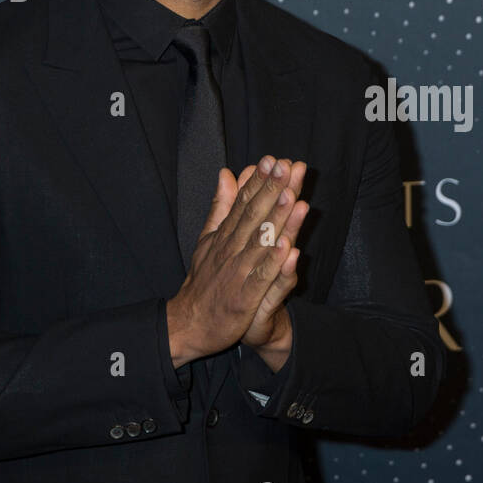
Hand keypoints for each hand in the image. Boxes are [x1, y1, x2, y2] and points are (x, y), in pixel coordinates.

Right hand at [165, 155, 308, 366]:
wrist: (190, 323)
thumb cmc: (204, 280)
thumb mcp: (209, 237)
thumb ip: (222, 205)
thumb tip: (226, 172)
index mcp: (225, 235)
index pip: (243, 202)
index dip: (259, 181)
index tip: (273, 159)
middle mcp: (231, 249)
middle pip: (254, 216)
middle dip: (271, 190)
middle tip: (286, 166)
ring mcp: (238, 273)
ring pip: (260, 243)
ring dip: (277, 220)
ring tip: (292, 196)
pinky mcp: (244, 298)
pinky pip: (261, 278)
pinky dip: (274, 263)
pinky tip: (288, 247)